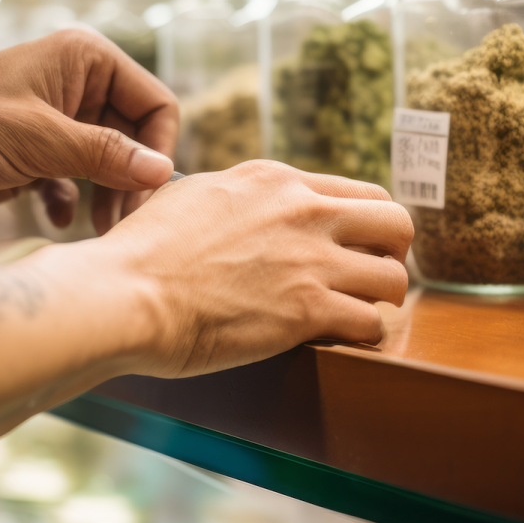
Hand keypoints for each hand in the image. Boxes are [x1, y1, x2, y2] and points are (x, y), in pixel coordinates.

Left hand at [0, 30, 178, 232]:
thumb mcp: (37, 141)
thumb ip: (104, 155)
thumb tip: (162, 172)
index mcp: (84, 59)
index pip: (154, 102)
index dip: (158, 148)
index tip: (144, 192)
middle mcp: (77, 85)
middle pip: (136, 136)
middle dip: (132, 179)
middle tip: (123, 222)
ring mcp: (57, 122)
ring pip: (110, 163)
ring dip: (107, 197)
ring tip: (98, 229)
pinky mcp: (37, 156)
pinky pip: (78, 181)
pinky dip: (74, 203)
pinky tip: (55, 219)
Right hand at [95, 160, 413, 376]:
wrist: (128, 293)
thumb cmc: (143, 252)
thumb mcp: (192, 196)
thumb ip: (234, 197)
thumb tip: (239, 206)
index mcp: (276, 181)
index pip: (359, 192)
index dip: (366, 225)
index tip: (357, 246)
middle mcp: (304, 211)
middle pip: (396, 223)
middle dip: (391, 253)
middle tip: (372, 277)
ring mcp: (311, 259)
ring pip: (393, 278)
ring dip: (380, 300)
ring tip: (359, 314)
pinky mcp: (309, 310)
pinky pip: (372, 324)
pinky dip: (365, 337)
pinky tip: (345, 341)